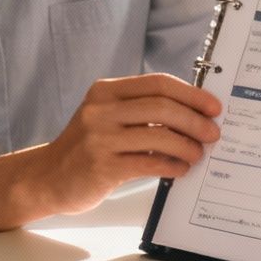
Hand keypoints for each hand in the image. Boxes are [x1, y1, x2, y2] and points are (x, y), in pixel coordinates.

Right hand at [29, 73, 221, 213]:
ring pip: (159, 135)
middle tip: (212, 133)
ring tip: (198, 154)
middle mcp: (101, 110)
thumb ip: (140, 111)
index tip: (212, 107)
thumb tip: (192, 115)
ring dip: (187, 146)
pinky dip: (172, 165)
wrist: (47, 177)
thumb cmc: (85, 148)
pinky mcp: (102, 166)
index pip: (157, 83)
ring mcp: (100, 138)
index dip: (191, 94)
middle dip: (194, 121)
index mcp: (106, 91)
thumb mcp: (106, 117)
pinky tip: (180, 169)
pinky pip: (149, 163)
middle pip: (162, 107)